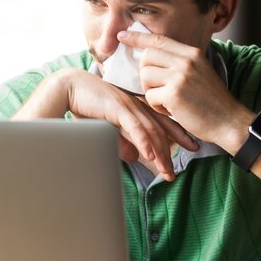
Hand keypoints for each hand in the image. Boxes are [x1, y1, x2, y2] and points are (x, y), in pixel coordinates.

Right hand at [17, 68, 197, 180]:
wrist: (68, 88)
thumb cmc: (85, 106)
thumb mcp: (106, 128)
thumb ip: (120, 141)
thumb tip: (132, 157)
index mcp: (136, 106)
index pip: (163, 121)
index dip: (179, 135)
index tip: (193, 147)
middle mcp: (137, 105)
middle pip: (160, 130)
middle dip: (171, 152)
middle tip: (176, 172)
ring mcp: (129, 105)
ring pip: (150, 131)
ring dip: (159, 153)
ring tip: (166, 171)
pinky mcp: (117, 108)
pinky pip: (134, 127)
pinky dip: (144, 141)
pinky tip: (150, 156)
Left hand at [117, 31, 253, 146]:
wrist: (229, 122)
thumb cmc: (212, 102)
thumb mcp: (200, 73)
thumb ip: (179, 63)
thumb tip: (150, 58)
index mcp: (192, 53)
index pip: (158, 39)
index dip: (137, 37)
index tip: (122, 35)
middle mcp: (186, 61)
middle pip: (147, 57)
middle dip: (145, 74)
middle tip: (157, 88)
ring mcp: (180, 76)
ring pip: (145, 77)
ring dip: (151, 91)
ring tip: (167, 100)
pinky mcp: (174, 94)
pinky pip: (149, 97)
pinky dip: (156, 107)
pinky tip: (172, 110)